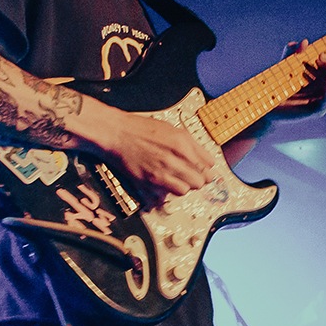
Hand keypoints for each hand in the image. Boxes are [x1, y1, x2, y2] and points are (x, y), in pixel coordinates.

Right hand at [91, 107, 216, 196]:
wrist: (117, 133)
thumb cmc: (141, 129)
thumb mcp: (174, 130)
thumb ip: (193, 146)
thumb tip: (208, 161)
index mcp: (182, 145)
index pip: (208, 167)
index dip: (207, 170)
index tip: (203, 170)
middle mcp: (173, 160)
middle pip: (199, 182)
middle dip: (197, 179)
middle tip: (191, 176)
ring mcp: (160, 173)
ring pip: (184, 191)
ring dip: (183, 186)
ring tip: (177, 179)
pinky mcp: (147, 183)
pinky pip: (165, 197)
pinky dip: (166, 193)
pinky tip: (163, 184)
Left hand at [276, 41, 325, 117]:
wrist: (265, 103)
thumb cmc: (276, 85)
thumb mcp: (284, 65)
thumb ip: (292, 53)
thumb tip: (304, 42)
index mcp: (321, 78)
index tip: (319, 54)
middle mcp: (325, 89)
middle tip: (320, 58)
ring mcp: (322, 100)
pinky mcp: (316, 110)